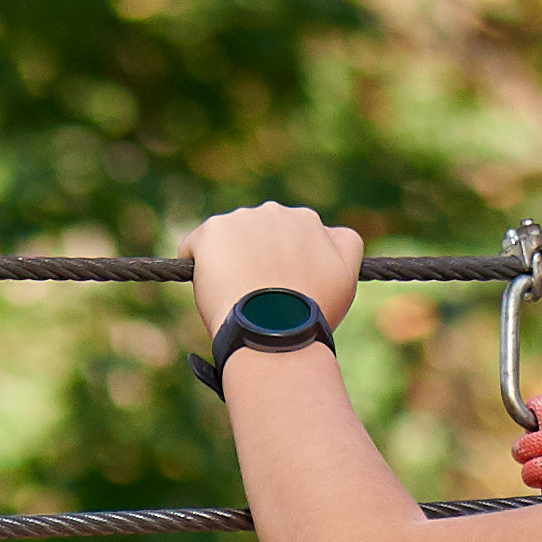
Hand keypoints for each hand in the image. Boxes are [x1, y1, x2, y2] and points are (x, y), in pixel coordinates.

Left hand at [187, 201, 363, 332]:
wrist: (274, 330)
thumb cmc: (311, 312)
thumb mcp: (346, 277)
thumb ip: (344, 246)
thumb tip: (330, 231)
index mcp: (307, 220)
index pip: (287, 237)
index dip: (280, 265)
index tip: (277, 290)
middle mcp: (274, 211)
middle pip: (255, 236)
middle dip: (253, 259)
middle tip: (255, 296)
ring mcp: (241, 219)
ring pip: (226, 242)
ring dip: (227, 263)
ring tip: (235, 298)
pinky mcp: (211, 232)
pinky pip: (195, 247)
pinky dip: (198, 265)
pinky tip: (211, 291)